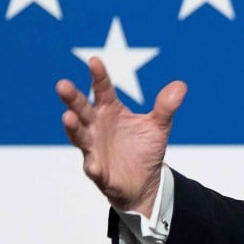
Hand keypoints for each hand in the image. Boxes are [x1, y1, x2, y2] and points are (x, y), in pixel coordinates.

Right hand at [56, 57, 186, 215]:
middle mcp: (96, 127)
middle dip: (72, 99)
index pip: (102, 90)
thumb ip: (165, 106)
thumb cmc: (143, 149)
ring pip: (80, 137)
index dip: (99, 76)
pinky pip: (94, 170)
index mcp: (109, 111)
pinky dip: (93, 168)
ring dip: (73, 128)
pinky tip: (94, 166)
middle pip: (82, 110)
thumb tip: (180, 85)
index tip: (94, 61)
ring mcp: (94, 149)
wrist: (144, 182)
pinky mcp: (99, 173)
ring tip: (67, 117)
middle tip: (63, 85)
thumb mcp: (158, 126)